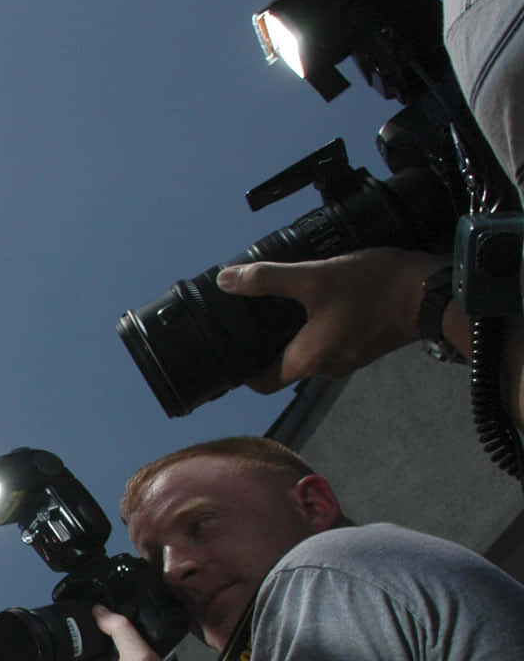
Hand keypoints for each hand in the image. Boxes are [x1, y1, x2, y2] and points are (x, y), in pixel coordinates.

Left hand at [217, 248, 441, 390]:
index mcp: (306, 362)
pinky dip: (317, 329)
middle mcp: (324, 369)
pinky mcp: (365, 345)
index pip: (260, 383)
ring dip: (293, 336)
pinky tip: (314, 303)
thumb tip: (225, 280)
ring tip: (277, 308)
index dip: (240, 371)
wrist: (434, 294)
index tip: (228, 350)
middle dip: (265, 347)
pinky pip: (331, 342)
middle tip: (248, 320)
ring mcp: (348, 359)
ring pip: (308, 353)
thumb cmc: (372, 289)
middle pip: (283, 367)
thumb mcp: (314, 277)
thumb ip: (268, 280)